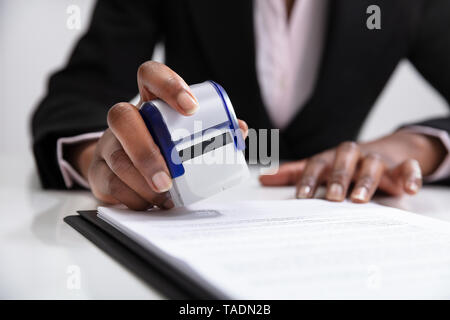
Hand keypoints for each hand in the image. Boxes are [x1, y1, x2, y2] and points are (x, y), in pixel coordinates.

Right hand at [68, 61, 247, 209]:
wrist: (124, 167)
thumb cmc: (162, 147)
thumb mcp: (183, 134)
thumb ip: (213, 130)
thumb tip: (239, 130)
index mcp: (149, 103)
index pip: (150, 76)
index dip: (168, 85)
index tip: (191, 108)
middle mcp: (124, 119)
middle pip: (122, 118)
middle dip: (146, 151)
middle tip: (169, 178)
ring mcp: (108, 144)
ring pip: (116, 157)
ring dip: (142, 181)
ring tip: (165, 197)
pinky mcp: (98, 170)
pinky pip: (109, 183)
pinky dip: (133, 197)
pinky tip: (149, 203)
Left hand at [259, 131, 446, 202]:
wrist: (381, 152)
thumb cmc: (343, 166)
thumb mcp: (319, 168)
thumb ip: (294, 174)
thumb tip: (263, 178)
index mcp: (330, 158)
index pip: (316, 165)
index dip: (309, 179)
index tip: (301, 197)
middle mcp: (352, 157)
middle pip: (344, 160)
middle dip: (337, 178)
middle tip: (332, 198)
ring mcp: (376, 160)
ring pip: (372, 164)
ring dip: (365, 180)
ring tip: (359, 199)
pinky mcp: (399, 167)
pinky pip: (407, 168)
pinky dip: (410, 176)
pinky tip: (410, 189)